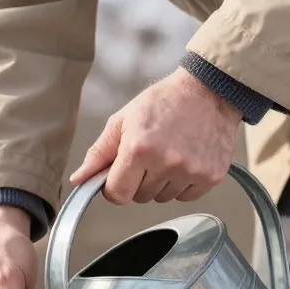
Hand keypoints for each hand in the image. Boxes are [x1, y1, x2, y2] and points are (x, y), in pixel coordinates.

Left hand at [70, 67, 241, 203]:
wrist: (209, 90)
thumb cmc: (164, 102)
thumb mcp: (124, 120)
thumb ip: (99, 153)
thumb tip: (78, 180)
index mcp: (139, 149)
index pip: (117, 194)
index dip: (114, 186)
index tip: (121, 174)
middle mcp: (166, 163)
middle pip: (140, 197)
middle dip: (139, 180)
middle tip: (150, 154)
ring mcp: (190, 171)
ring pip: (162, 198)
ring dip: (161, 182)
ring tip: (170, 153)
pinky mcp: (210, 176)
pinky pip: (186, 197)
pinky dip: (183, 183)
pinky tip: (186, 159)